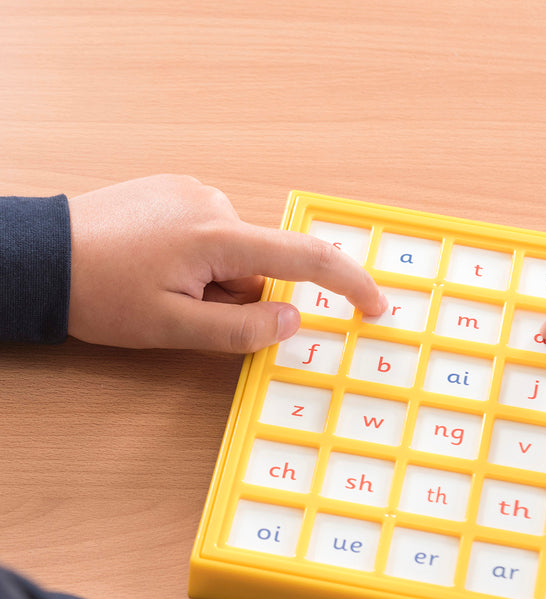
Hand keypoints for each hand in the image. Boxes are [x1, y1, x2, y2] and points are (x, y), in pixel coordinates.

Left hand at [67, 175, 384, 351]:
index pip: (306, 259)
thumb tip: (294, 320)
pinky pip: (214, 237)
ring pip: (237, 256)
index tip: (376, 306)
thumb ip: (242, 330)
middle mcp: (214, 203)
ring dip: (217, 282)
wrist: (40, 257)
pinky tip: (160, 267)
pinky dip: (202, 262)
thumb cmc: (100, 294)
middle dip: (240, 298)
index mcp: (218, 236)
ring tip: (164, 288)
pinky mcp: (177, 192)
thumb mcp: (174, 329)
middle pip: (263, 267)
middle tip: (189, 312)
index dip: (349, 285)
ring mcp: (193, 193)